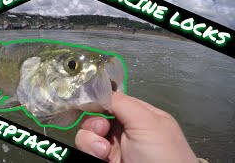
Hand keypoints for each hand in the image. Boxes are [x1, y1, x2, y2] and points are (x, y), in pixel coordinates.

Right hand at [75, 92, 198, 162]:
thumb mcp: (148, 123)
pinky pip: (87, 149)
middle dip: (94, 122)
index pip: (113, 100)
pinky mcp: (104, 160)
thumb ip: (123, 103)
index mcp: (139, 116)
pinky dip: (89, 151)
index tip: (88, 103)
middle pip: (96, 116)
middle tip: (101, 130)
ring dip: (90, 139)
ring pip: (88, 133)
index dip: (99, 100)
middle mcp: (124, 129)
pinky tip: (101, 156)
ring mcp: (113, 147)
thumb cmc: (161, 155)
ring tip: (103, 150)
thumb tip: (100, 91)